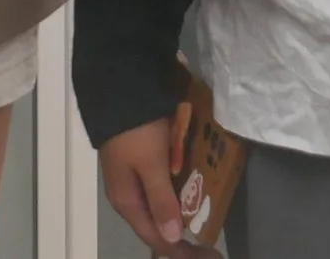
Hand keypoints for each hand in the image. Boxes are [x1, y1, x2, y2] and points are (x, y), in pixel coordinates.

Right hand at [100, 114, 210, 254]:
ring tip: (206, 219)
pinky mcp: (138, 160)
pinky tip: (192, 192)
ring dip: (180, 216)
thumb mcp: (152, 165)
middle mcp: (127, 194)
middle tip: (211, 244)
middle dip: (183, 238)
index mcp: (126, 201)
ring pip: (158, 207)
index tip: (211, 254)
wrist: (117, 87)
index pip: (155, 239)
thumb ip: (161, 201)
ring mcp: (131, 176)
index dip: (182, 251)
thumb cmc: (137, 129)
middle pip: (156, 226)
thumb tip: (172, 237)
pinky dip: (176, 195)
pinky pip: (159, 188)